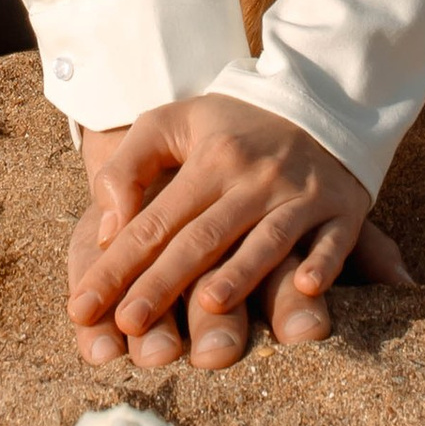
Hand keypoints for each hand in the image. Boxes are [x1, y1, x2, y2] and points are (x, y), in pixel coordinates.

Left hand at [67, 98, 411, 371]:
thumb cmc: (233, 125)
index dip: (118, 266)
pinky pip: (333, 240)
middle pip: (202, 239)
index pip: (155, 222)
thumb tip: (109, 229)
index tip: (82, 308)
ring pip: (266, 240)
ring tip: (207, 308)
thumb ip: (130, 166)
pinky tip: (307, 287)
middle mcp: (254, 179)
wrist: (318, 101)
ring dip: (241, 273)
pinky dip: (323, 263)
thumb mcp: (173, 122)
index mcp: (210, 160)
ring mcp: (301, 195)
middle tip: (128, 324)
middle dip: (163, 283)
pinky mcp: (342, 209)